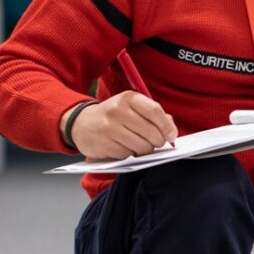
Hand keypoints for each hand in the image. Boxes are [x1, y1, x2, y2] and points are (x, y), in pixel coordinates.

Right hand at [61, 91, 177, 159]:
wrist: (81, 123)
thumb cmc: (113, 116)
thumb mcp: (131, 107)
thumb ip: (153, 115)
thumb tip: (171, 129)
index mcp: (128, 98)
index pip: (154, 111)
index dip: (167, 126)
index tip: (172, 135)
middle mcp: (118, 111)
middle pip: (151, 132)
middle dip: (158, 141)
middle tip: (156, 142)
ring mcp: (110, 128)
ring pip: (142, 146)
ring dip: (146, 150)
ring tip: (140, 145)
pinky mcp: (104, 144)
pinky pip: (128, 154)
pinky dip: (131, 154)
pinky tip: (125, 147)